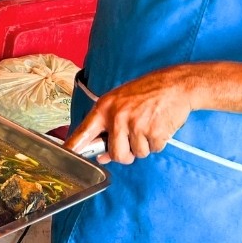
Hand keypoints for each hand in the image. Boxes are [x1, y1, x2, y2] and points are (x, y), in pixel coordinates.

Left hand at [65, 65, 200, 164]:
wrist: (175, 85)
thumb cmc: (146, 92)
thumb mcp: (121, 103)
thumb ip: (108, 128)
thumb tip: (101, 157)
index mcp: (104, 108)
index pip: (84, 131)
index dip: (74, 147)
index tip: (66, 158)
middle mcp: (117, 117)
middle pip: (115, 154)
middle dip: (125, 154)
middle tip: (134, 139)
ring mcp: (136, 125)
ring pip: (137, 154)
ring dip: (144, 146)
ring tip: (148, 125)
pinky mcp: (154, 132)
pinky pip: (154, 150)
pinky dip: (158, 142)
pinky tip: (159, 125)